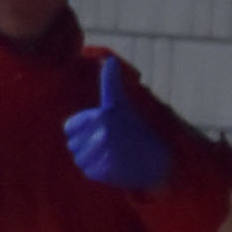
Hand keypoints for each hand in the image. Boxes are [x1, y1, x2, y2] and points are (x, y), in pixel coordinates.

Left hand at [68, 56, 169, 193]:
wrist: (162, 160)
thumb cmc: (137, 129)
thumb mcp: (123, 104)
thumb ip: (111, 83)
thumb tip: (108, 59)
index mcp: (103, 114)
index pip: (69, 128)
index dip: (83, 130)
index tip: (103, 129)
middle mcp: (103, 132)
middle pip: (73, 144)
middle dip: (88, 145)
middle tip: (111, 144)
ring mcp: (105, 154)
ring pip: (80, 158)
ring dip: (93, 158)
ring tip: (114, 154)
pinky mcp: (106, 171)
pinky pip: (89, 171)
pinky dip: (100, 171)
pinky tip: (116, 166)